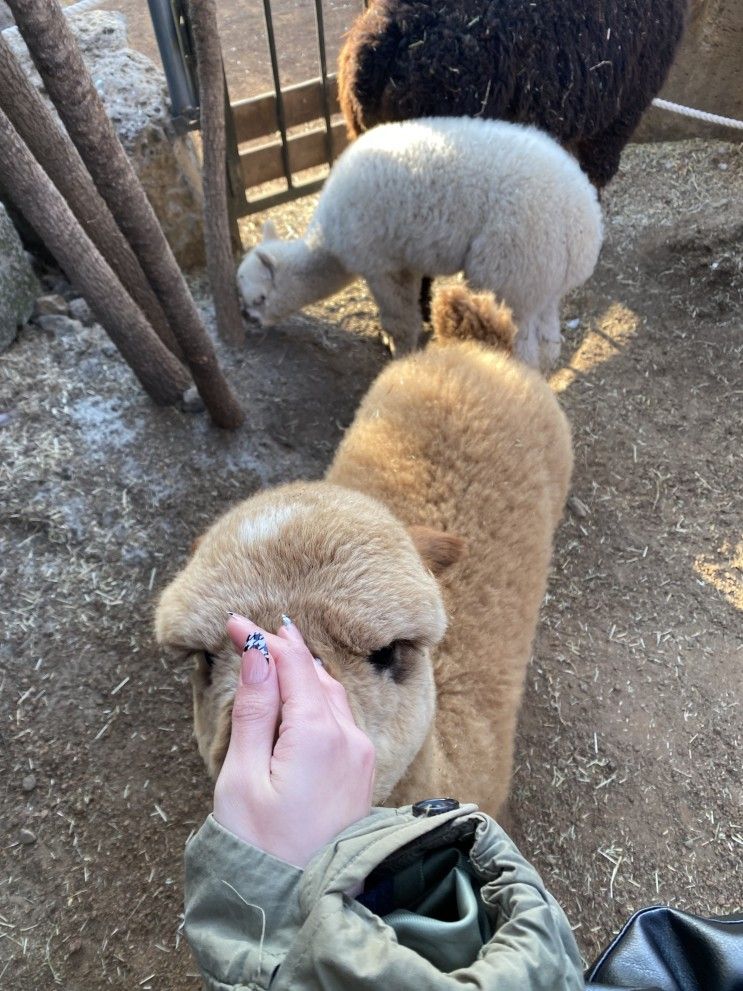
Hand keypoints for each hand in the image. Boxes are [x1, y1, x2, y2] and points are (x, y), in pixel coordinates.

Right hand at [213, 614, 375, 867]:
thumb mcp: (243, 776)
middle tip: (248, 633)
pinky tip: (297, 698)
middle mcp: (349, 737)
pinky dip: (316, 698)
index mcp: (318, 734)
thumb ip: (254, 709)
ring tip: (271, 657)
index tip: (235, 622)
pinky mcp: (361, 770)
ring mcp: (360, 754)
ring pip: (331, 693)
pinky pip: (340, 717)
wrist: (300, 902)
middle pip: (315, 674)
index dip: (263, 638)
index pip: (291, 664)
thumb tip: (258, 652)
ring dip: (302, 672)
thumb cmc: (261, 846)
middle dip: (283, 650)